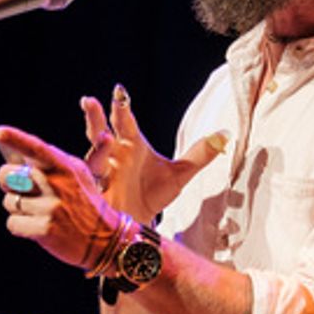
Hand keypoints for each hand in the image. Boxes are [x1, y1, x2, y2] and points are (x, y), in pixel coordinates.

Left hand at [0, 125, 119, 271]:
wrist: (106, 238)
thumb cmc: (84, 202)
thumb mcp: (74, 174)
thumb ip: (47, 162)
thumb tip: (10, 152)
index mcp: (64, 167)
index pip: (36, 148)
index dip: (16, 139)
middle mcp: (56, 184)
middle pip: (7, 175)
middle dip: (7, 182)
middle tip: (23, 190)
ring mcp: (50, 208)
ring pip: (9, 201)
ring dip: (18, 208)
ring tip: (40, 212)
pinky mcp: (44, 230)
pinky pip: (12, 223)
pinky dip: (20, 227)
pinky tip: (39, 228)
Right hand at [81, 84, 224, 221]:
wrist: (139, 224)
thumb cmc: (152, 193)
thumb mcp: (181, 173)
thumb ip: (202, 153)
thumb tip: (227, 134)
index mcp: (130, 145)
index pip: (125, 121)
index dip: (121, 106)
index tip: (120, 90)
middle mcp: (111, 157)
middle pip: (98, 132)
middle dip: (95, 118)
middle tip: (90, 101)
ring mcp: (101, 178)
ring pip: (92, 160)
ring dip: (96, 150)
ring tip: (104, 137)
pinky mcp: (96, 199)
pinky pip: (88, 189)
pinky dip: (87, 184)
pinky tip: (90, 181)